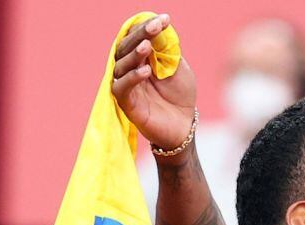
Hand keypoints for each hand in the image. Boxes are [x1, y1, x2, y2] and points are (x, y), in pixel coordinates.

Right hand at [111, 14, 195, 150]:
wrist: (184, 125)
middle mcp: (130, 68)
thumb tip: (161, 28)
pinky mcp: (126, 103)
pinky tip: (145, 71)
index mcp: (141, 57)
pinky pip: (122, 87)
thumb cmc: (181, 94)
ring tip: (148, 47)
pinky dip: (132, 78)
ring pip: (121, 65)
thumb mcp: (179, 68)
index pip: (138, 37)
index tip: (164, 20)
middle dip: (140, 35)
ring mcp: (127, 85)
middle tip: (154, 28)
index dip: (148, 27)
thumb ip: (168, 50)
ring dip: (134, 54)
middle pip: (125, 47)